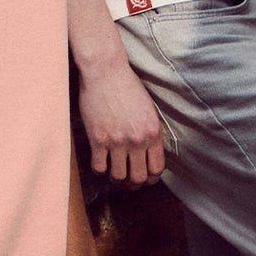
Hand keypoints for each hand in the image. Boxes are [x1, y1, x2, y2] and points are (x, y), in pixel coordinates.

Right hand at [77, 63, 167, 185]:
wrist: (106, 72)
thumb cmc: (126, 86)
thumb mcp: (148, 109)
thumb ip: (149, 131)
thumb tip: (146, 150)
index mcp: (153, 132)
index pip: (157, 168)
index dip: (152, 178)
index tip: (145, 177)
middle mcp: (137, 140)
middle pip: (139, 177)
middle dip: (134, 183)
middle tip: (129, 181)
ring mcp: (117, 141)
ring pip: (119, 176)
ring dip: (116, 178)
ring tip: (113, 173)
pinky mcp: (98, 139)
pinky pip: (99, 166)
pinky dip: (100, 169)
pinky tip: (100, 162)